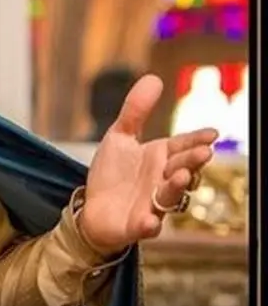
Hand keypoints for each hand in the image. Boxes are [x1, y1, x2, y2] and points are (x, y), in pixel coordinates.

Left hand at [77, 75, 218, 255]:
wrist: (93, 209)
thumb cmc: (113, 174)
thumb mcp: (120, 138)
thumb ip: (136, 111)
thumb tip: (154, 78)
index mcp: (160, 158)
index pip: (183, 146)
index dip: (197, 140)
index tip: (212, 133)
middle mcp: (162, 181)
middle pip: (182, 169)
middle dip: (192, 161)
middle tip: (203, 152)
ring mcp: (153, 205)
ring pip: (169, 197)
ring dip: (175, 188)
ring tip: (180, 176)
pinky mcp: (136, 225)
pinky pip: (146, 227)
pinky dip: (149, 225)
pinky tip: (149, 221)